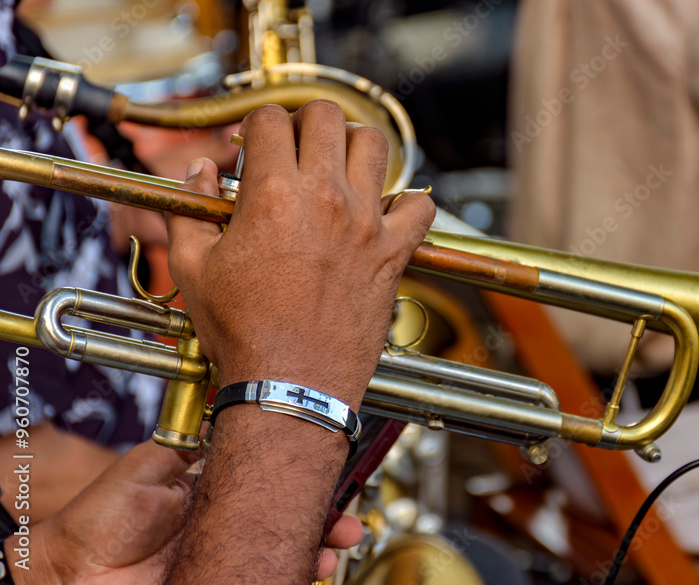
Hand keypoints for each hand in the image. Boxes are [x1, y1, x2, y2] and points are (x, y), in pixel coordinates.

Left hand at [12, 440, 363, 583]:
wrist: (71, 573)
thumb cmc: (100, 520)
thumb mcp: (152, 465)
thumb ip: (193, 444)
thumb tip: (232, 414)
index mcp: (214, 496)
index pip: (271, 486)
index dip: (303, 483)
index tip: (327, 476)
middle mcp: (226, 528)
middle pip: (288, 522)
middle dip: (324, 521)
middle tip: (344, 523)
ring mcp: (225, 559)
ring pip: (283, 552)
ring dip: (316, 550)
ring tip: (332, 547)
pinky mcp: (224, 580)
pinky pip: (265, 576)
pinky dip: (293, 572)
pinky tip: (309, 569)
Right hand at [166, 100, 434, 409]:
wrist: (290, 383)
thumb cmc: (241, 332)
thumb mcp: (194, 267)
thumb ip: (191, 209)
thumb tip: (198, 171)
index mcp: (273, 194)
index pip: (270, 119)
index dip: (255, 127)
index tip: (251, 149)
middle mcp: (326, 197)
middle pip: (325, 116)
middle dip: (303, 121)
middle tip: (293, 147)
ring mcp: (366, 222)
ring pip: (374, 144)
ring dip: (352, 143)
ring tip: (335, 165)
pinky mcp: (393, 252)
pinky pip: (419, 207)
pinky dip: (408, 200)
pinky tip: (385, 208)